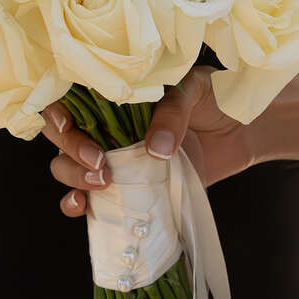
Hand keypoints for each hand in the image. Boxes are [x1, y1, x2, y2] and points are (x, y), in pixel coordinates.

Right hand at [41, 67, 256, 217]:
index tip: (68, 125)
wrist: (242, 131)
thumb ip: (172, 113)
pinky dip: (77, 204)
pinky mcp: (126, 186)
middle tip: (100, 161)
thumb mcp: (193, 90)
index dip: (56, 111)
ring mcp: (112, 156)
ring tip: (103, 182)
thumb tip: (156, 150)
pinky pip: (89, 197)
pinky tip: (83, 207)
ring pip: (67, 166)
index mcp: (113, 92)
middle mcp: (104, 123)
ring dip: (74, 177)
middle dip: (70, 150)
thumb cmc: (214, 99)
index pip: (66, 97)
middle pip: (61, 136)